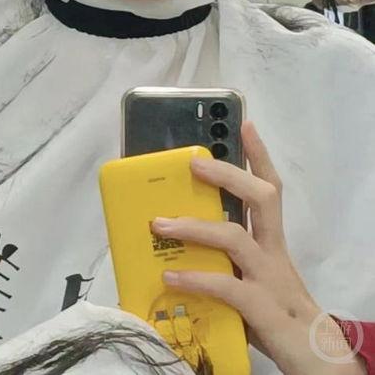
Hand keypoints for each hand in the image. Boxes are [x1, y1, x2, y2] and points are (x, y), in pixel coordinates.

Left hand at [152, 123, 364, 374]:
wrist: (314, 359)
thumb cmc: (275, 317)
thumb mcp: (251, 280)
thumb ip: (225, 262)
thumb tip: (178, 250)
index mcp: (272, 243)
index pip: (269, 189)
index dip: (259, 156)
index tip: (245, 124)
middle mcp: (273, 253)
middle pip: (262, 198)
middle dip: (229, 175)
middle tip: (193, 163)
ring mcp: (269, 278)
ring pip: (237, 237)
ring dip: (195, 226)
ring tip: (160, 224)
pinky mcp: (262, 308)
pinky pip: (227, 286)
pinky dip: (197, 278)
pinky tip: (171, 277)